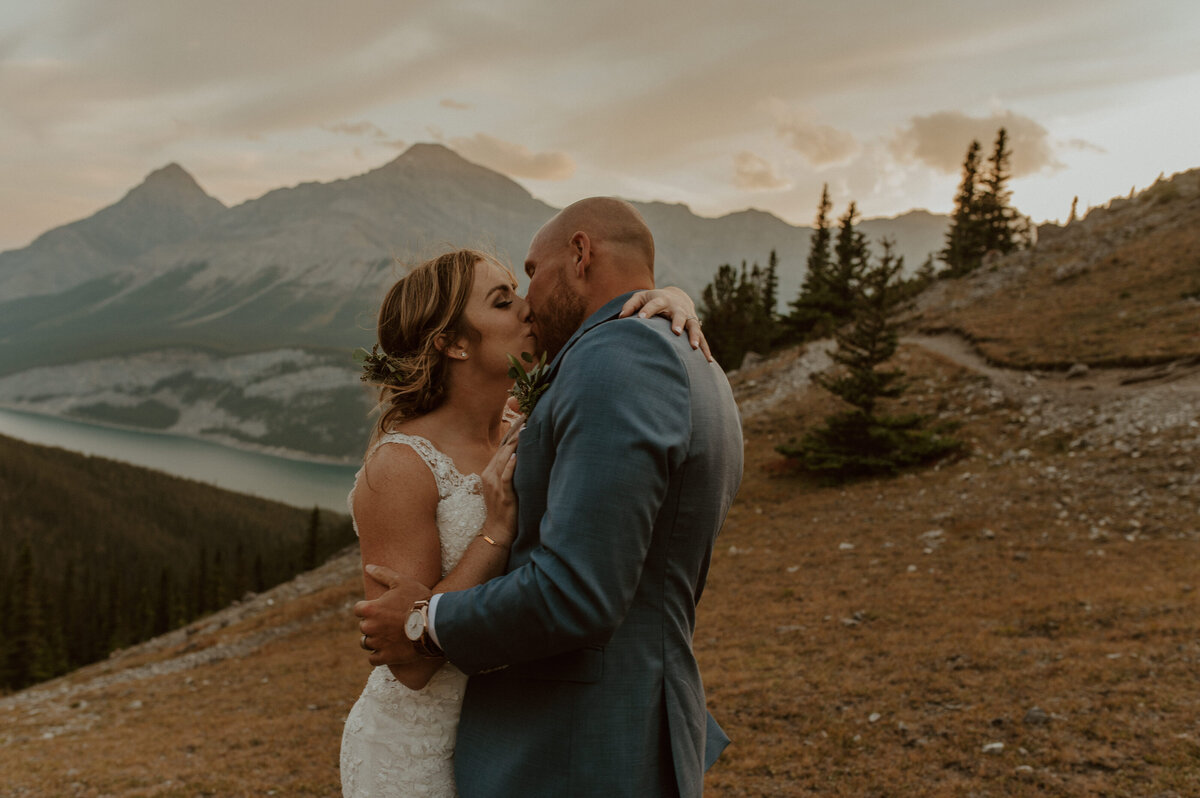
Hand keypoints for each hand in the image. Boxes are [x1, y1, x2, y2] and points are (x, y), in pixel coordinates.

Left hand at [354, 565, 433, 666]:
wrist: (434, 623)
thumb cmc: (418, 600)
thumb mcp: (402, 581)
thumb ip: (382, 574)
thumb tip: (368, 567)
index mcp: (370, 608)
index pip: (358, 609)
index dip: (369, 608)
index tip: (381, 609)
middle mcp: (370, 627)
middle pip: (364, 626)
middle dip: (374, 624)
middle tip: (390, 622)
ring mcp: (378, 643)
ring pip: (367, 643)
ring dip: (375, 640)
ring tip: (390, 636)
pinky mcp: (386, 656)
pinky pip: (373, 659)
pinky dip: (379, 655)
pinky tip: (389, 649)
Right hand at [480, 427, 519, 545]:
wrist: (497, 529)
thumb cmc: (503, 507)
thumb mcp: (501, 485)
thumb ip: (506, 471)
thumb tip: (520, 455)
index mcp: (488, 472)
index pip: (500, 448)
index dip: (511, 435)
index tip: (522, 422)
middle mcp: (489, 476)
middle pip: (502, 451)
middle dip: (515, 436)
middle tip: (527, 422)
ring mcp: (494, 485)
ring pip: (503, 460)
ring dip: (514, 446)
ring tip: (525, 432)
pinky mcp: (503, 495)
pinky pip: (505, 477)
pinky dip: (510, 466)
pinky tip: (517, 456)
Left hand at [619, 287, 712, 361]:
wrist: (677, 296)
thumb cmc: (653, 299)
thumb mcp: (640, 297)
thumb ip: (630, 305)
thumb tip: (620, 317)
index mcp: (662, 300)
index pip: (654, 304)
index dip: (647, 311)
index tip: (640, 319)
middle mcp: (677, 308)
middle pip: (679, 314)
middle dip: (678, 322)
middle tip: (675, 331)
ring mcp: (688, 317)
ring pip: (694, 326)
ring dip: (694, 336)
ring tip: (693, 347)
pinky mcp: (695, 327)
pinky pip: (702, 338)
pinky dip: (705, 348)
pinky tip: (707, 361)